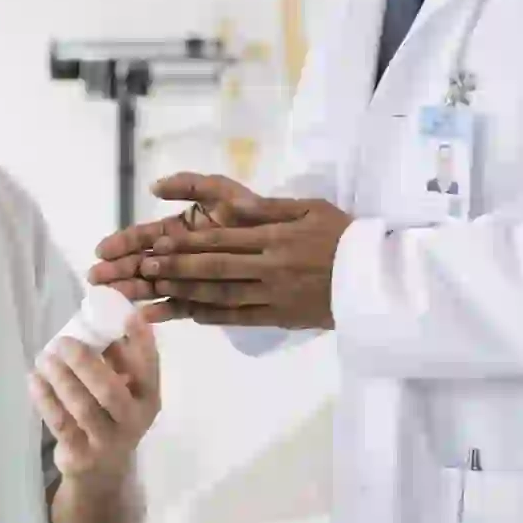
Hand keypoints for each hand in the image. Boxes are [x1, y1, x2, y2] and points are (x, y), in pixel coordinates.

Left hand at [29, 312, 160, 487]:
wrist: (101, 472)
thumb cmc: (111, 417)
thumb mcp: (124, 391)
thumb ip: (118, 359)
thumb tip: (102, 319)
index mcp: (147, 399)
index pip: (148, 368)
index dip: (141, 341)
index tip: (128, 314)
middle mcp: (132, 421)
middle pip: (110, 391)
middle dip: (85, 363)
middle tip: (64, 342)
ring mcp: (107, 441)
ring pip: (83, 408)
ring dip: (61, 379)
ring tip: (44, 357)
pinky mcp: (81, 454)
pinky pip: (60, 424)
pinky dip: (45, 399)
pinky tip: (34, 379)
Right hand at [89, 173, 279, 318]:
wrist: (298, 248)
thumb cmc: (260, 216)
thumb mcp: (226, 193)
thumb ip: (192, 185)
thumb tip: (154, 187)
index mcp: (183, 230)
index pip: (147, 235)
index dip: (124, 242)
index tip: (102, 250)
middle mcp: (185, 254)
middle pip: (147, 262)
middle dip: (121, 269)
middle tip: (96, 278)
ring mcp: (196, 278)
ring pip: (161, 285)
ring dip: (136, 290)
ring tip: (113, 296)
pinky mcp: (213, 300)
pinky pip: (188, 307)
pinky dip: (167, 311)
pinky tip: (146, 316)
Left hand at [133, 197, 352, 329]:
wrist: (377, 277)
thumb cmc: (342, 235)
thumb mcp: (309, 209)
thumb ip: (268, 208)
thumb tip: (231, 204)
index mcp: (275, 236)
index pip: (222, 240)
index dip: (187, 243)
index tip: (158, 243)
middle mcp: (271, 266)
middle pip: (216, 268)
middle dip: (177, 268)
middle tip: (145, 268)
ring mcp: (275, 295)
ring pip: (223, 296)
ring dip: (187, 293)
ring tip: (156, 291)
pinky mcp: (281, 317)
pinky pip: (241, 318)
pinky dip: (214, 316)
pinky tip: (189, 314)